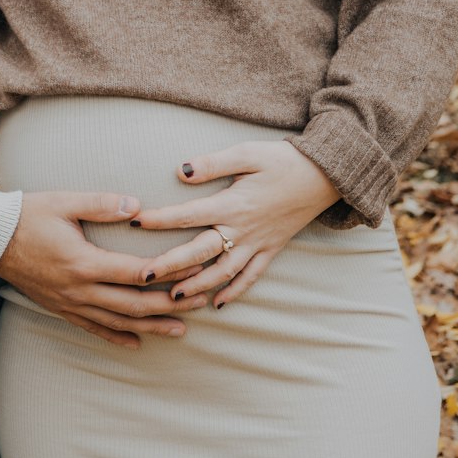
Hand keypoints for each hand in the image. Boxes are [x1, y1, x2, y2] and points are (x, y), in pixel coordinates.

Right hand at [0, 191, 205, 347]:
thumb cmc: (27, 214)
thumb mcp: (64, 201)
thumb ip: (102, 203)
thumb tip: (138, 206)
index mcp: (84, 262)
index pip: (137, 273)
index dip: (169, 274)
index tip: (195, 271)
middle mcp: (80, 289)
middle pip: (134, 305)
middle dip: (170, 305)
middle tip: (200, 303)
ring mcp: (70, 303)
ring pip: (118, 322)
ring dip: (151, 327)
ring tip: (181, 329)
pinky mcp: (61, 308)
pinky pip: (94, 328)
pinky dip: (118, 336)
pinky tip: (136, 342)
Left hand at [132, 141, 338, 308]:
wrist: (324, 176)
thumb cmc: (282, 160)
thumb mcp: (246, 153)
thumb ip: (212, 164)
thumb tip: (179, 172)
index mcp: (232, 204)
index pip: (187, 215)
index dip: (159, 220)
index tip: (134, 224)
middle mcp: (242, 230)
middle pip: (199, 253)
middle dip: (170, 266)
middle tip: (141, 276)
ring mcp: (257, 244)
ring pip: (222, 273)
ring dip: (196, 286)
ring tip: (172, 298)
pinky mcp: (271, 250)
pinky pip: (250, 278)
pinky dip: (233, 292)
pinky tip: (216, 304)